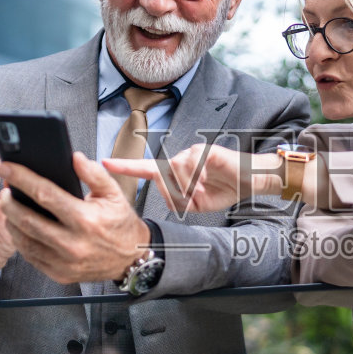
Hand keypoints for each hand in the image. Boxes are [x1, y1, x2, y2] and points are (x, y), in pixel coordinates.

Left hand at [0, 152, 151, 283]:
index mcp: (85, 220)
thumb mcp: (114, 194)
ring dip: (10, 221)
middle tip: (3, 190)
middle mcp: (73, 244)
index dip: (22, 179)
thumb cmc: (120, 224)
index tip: (7, 168)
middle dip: (8, 201)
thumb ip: (94, 174)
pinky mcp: (59, 274)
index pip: (45, 194)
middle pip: (26, 220)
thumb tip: (75, 157)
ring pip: (24, 240)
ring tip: (9, 207)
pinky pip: (30, 256)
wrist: (131, 258)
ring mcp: (64, 262)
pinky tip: (19, 227)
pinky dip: (20, 240)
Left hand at [104, 143, 260, 214]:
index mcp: (175, 173)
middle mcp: (180, 160)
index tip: (103, 163)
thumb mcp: (197, 203)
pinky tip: (207, 180)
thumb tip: (167, 193)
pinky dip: (196, 176)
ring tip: (204, 188)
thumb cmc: (224, 189)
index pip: (146, 169)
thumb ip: (178, 200)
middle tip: (195, 198)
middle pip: (162, 178)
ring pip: (174, 171)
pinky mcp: (204, 150)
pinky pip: (190, 164)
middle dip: (176, 193)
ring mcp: (191, 153)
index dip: (125, 167)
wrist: (249, 181)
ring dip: (187, 186)